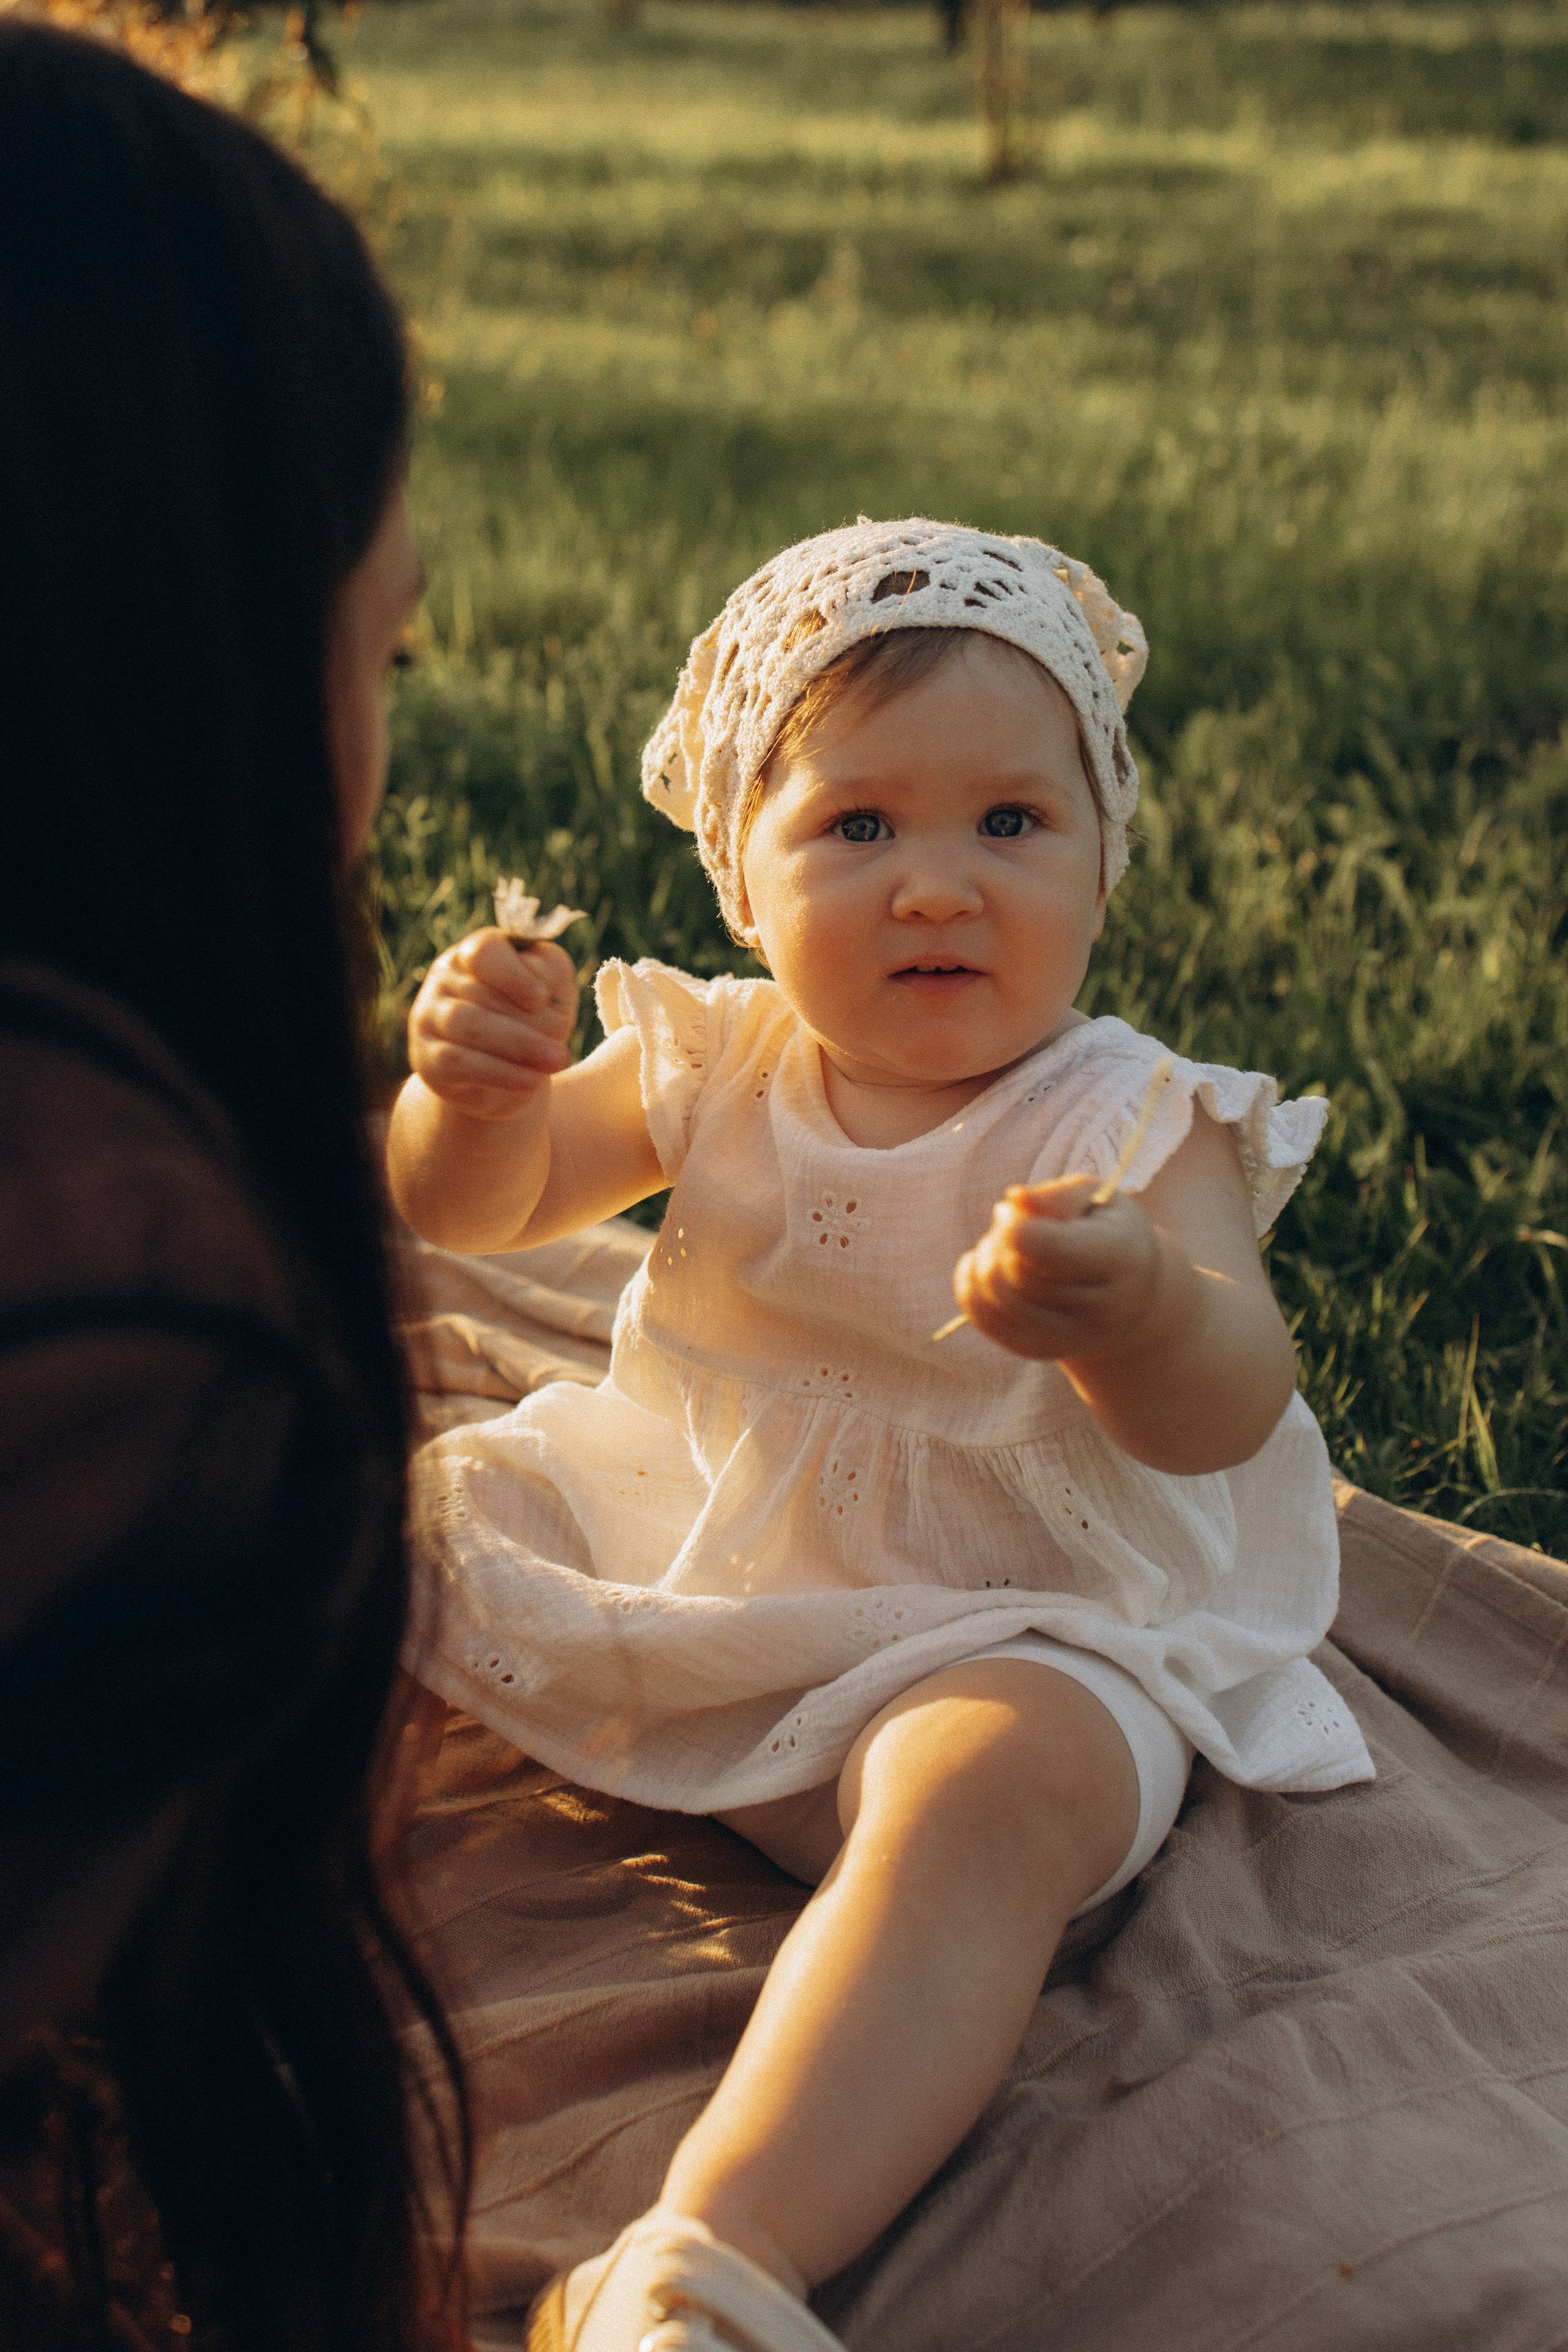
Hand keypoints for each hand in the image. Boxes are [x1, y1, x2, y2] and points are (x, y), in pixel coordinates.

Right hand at [407, 927, 576, 1120]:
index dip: (513, 975)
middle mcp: (445, 979)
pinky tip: (531, 1081)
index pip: (485, 952)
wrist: (505, 1078)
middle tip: (562, 1050)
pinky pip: (460, 1062)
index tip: (541, 999)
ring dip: (518, 1046)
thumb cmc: (531, 1022)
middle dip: (529, 1024)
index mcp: (475, 953)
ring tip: (556, 1062)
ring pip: (470, 1026)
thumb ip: (550, 974)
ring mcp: (430, 1016)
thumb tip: (538, 983)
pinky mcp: (427, 1057)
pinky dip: (499, 1072)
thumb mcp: (551, 993)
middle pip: (482, 995)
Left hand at [953, 1176, 1166, 1363]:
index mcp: (1120, 1260)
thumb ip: (1056, 1197)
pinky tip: (987, 1262)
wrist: (1123, 1291)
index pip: (1055, 1252)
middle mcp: (1098, 1311)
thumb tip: (1014, 1200)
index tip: (1014, 1207)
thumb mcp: (1094, 1198)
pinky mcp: (1036, 1349)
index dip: (1019, 1228)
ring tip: (1008, 1241)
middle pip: (1017, 1269)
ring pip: (995, 1291)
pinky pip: (980, 1314)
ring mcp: (1066, 1338)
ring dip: (988, 1255)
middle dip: (1003, 1233)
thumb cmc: (1102, 1231)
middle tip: (1014, 1218)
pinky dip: (970, 1280)